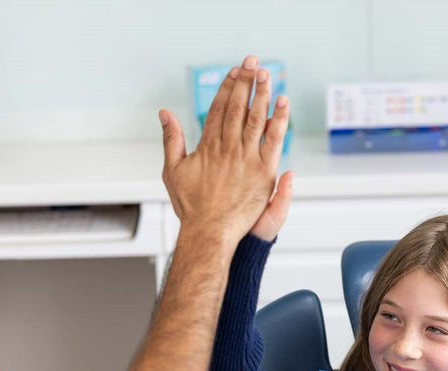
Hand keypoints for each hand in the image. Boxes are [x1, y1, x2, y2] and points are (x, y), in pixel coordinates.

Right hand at [160, 55, 290, 248]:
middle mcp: (227, 148)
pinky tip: (283, 102)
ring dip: (261, 93)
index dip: (227, 87)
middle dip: (245, 82)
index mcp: (207, 146)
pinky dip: (279, 120)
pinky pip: (273, 140)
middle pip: (237, 107)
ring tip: (266, 73)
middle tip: (252, 61)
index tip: (234, 71)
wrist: (209, 232)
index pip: (218, 109)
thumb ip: (171, 140)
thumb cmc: (191, 207)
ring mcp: (246, 159)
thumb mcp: (172, 171)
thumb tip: (165, 113)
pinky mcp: (263, 172)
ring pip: (255, 118)